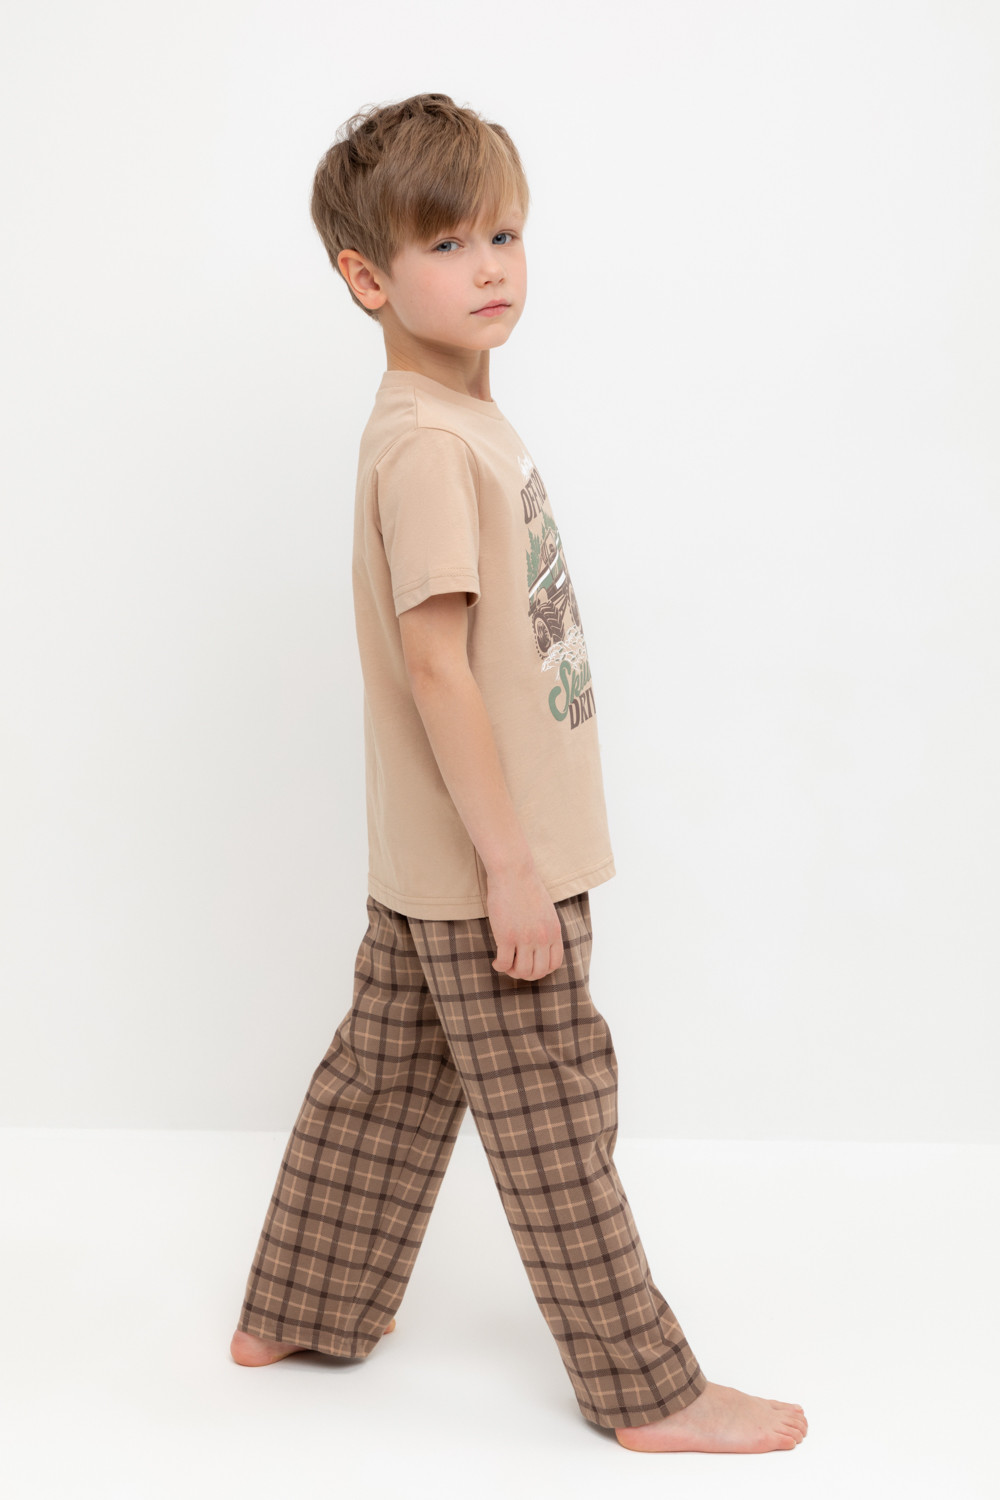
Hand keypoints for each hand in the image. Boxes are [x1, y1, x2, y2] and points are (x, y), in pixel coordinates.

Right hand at [486, 866, 564, 980]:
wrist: (513, 873)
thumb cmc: (526, 888)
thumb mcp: (546, 911)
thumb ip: (546, 929)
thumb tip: (540, 946)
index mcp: (554, 932)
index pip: (554, 964)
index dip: (542, 970)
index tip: (530, 965)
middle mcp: (543, 938)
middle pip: (538, 971)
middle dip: (526, 975)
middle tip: (515, 967)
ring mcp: (525, 938)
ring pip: (522, 971)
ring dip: (512, 972)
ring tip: (505, 964)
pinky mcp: (507, 936)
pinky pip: (505, 963)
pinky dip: (500, 967)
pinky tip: (496, 961)